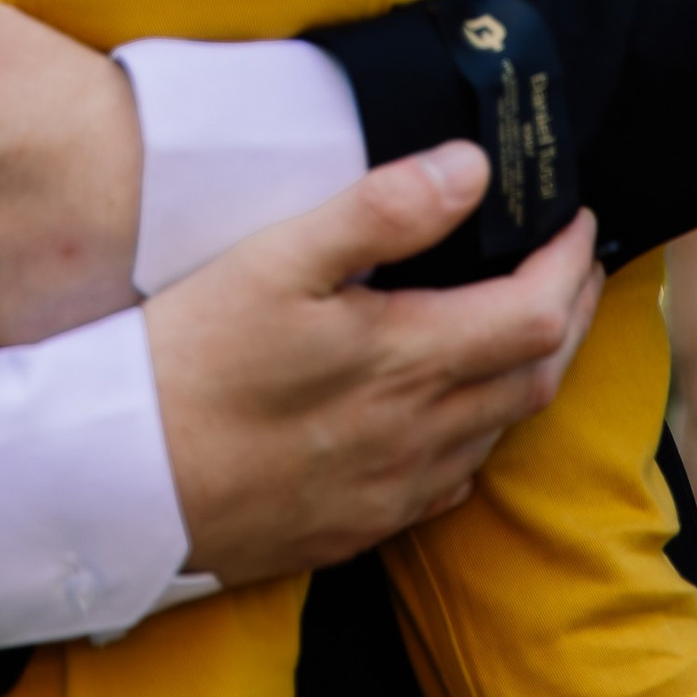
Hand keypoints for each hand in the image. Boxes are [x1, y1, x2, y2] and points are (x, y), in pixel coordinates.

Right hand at [147, 149, 601, 588]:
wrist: (119, 483)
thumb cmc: (190, 360)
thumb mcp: (276, 260)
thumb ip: (379, 212)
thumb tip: (470, 169)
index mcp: (408, 361)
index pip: (537, 313)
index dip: (570, 263)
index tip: (577, 218)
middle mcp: (419, 436)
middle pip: (535, 376)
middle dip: (569, 313)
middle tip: (573, 264)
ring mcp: (391, 491)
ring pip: (497, 432)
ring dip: (528, 372)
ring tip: (525, 322)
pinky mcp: (355, 527)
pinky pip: (450, 483)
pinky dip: (475, 434)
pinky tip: (452, 414)